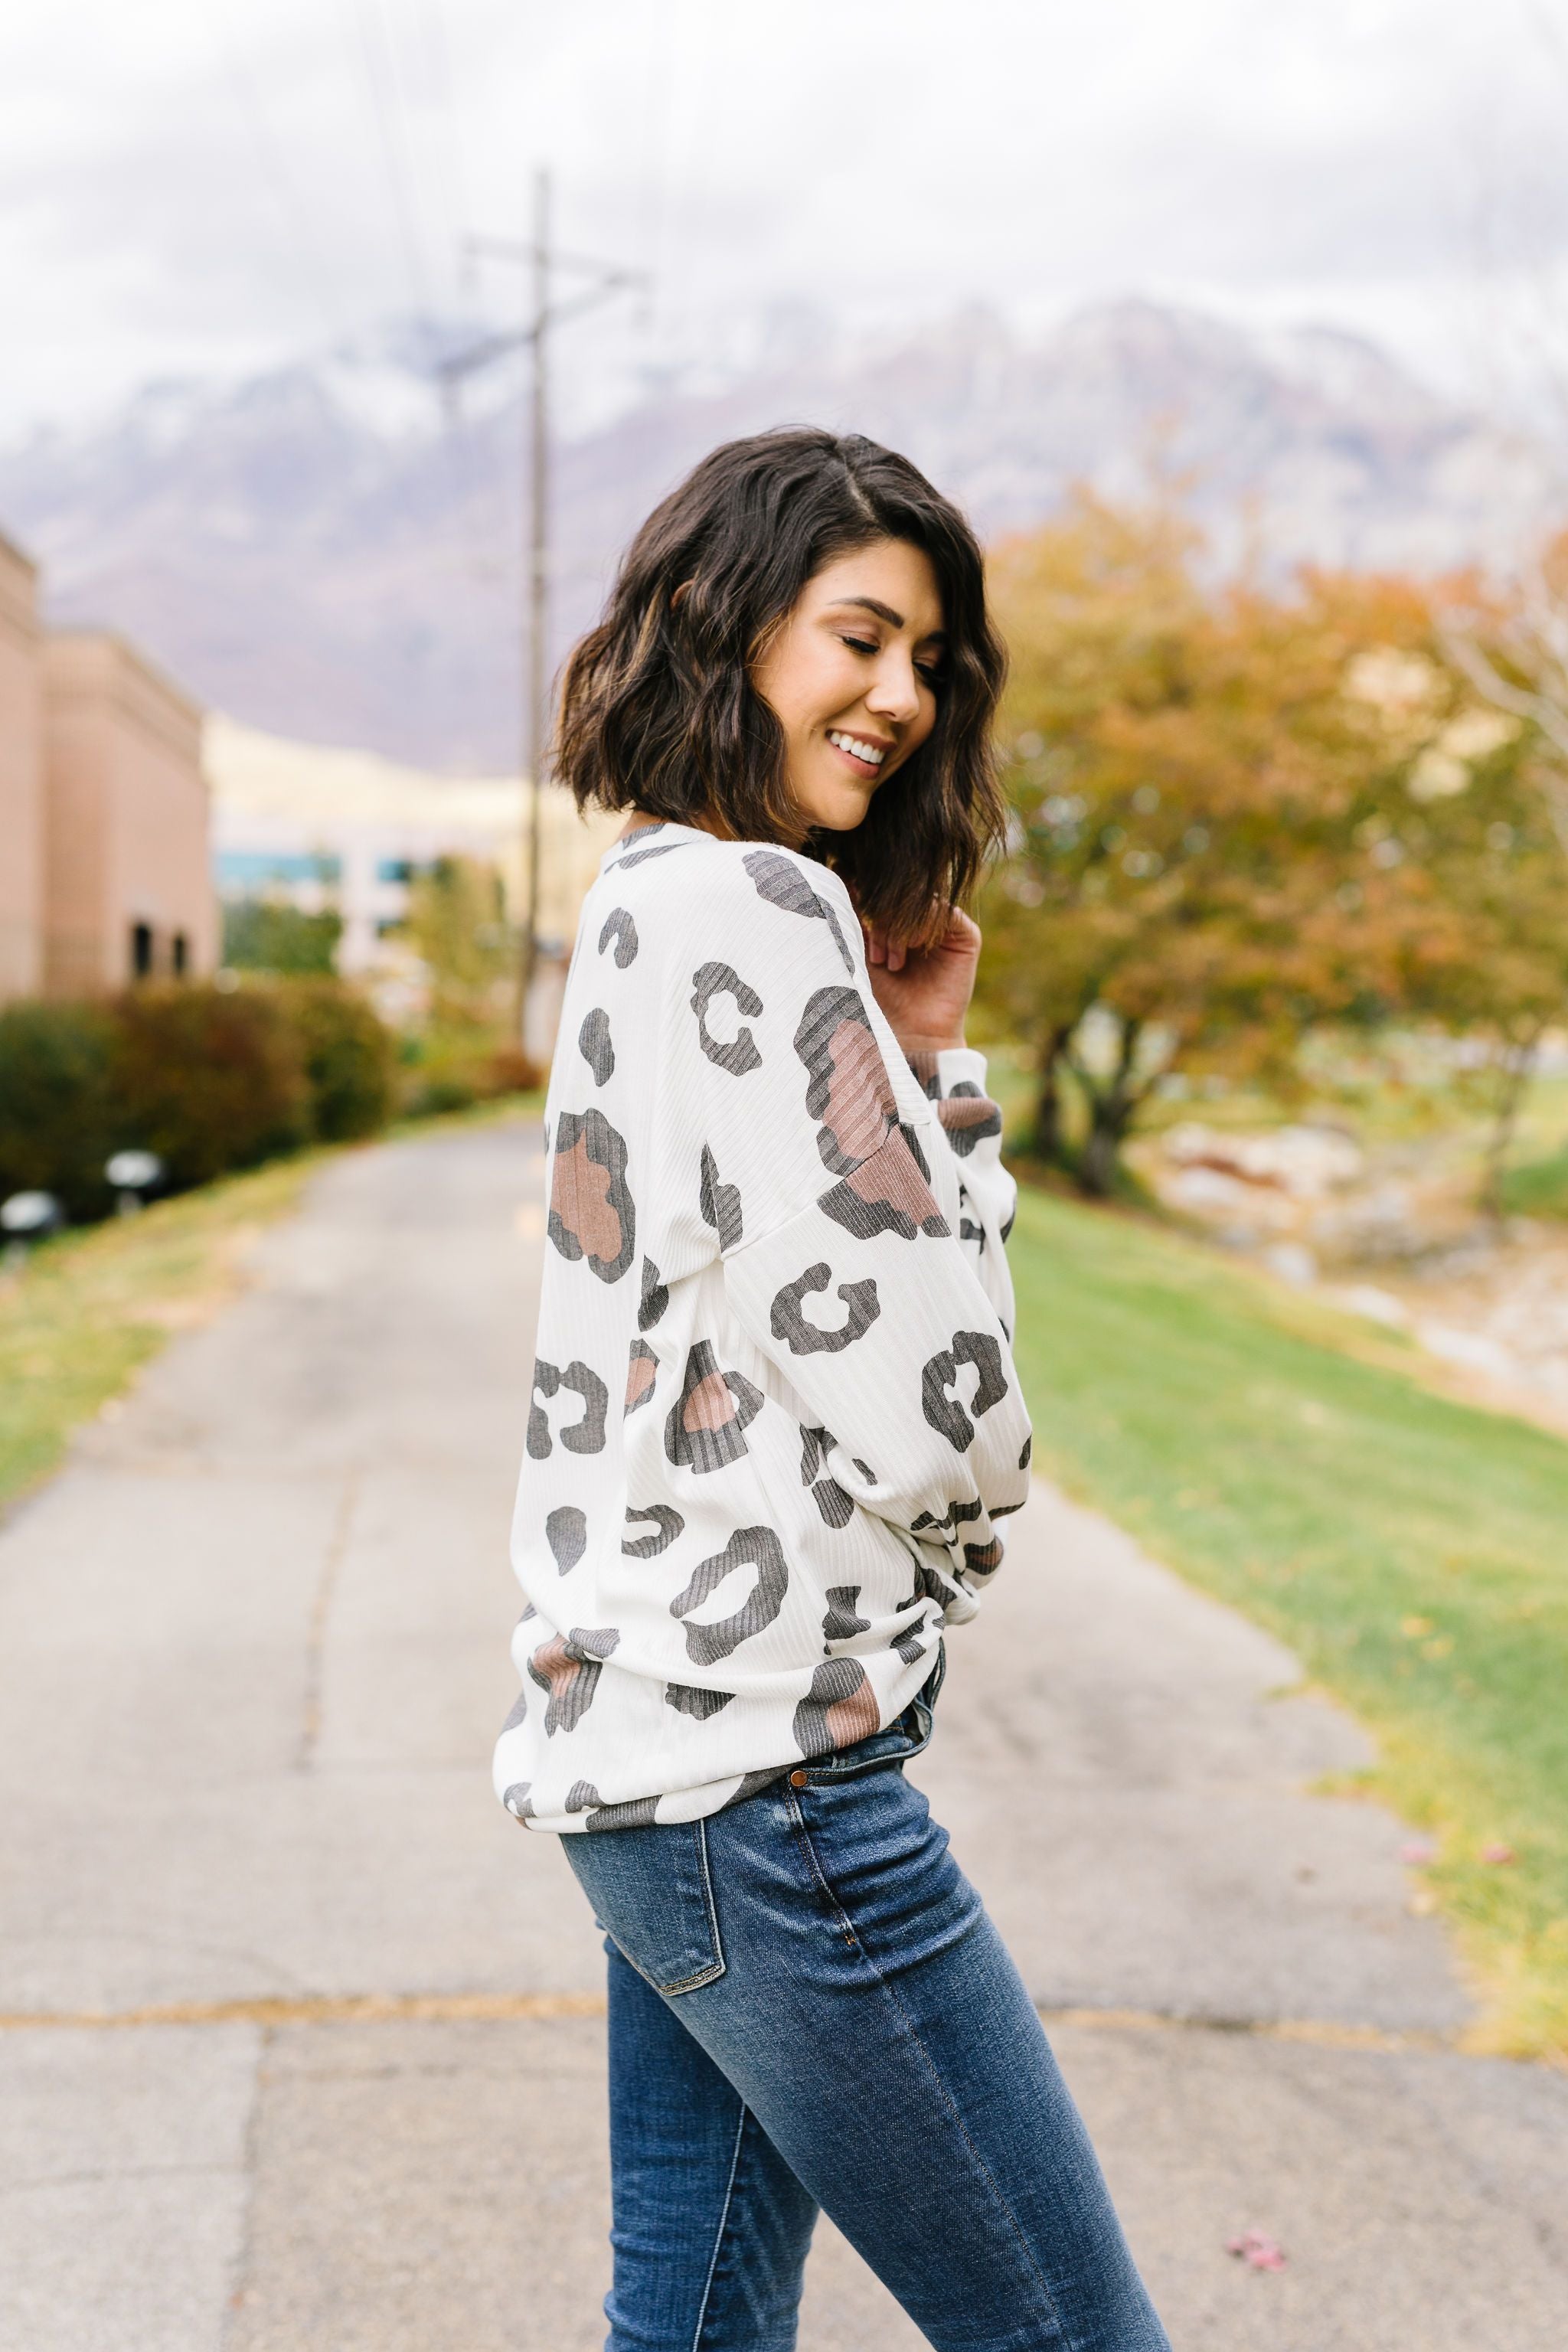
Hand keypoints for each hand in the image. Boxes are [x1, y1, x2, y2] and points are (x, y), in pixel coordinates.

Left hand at [854, 892, 979, 1055]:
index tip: (851, 912)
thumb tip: (840, 872)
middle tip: (874, 956)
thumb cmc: (879, 998)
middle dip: (880, 918)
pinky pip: (944, 910)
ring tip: (891, 962)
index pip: (885, 887)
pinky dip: (923, 925)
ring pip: (920, 900)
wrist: (909, 1034)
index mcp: (898, 918)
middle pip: (900, 892)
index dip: (866, 893)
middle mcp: (922, 918)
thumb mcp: (858, 949)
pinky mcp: (966, 935)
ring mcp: (945, 924)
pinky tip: (911, 950)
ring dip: (898, 927)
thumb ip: (852, 913)